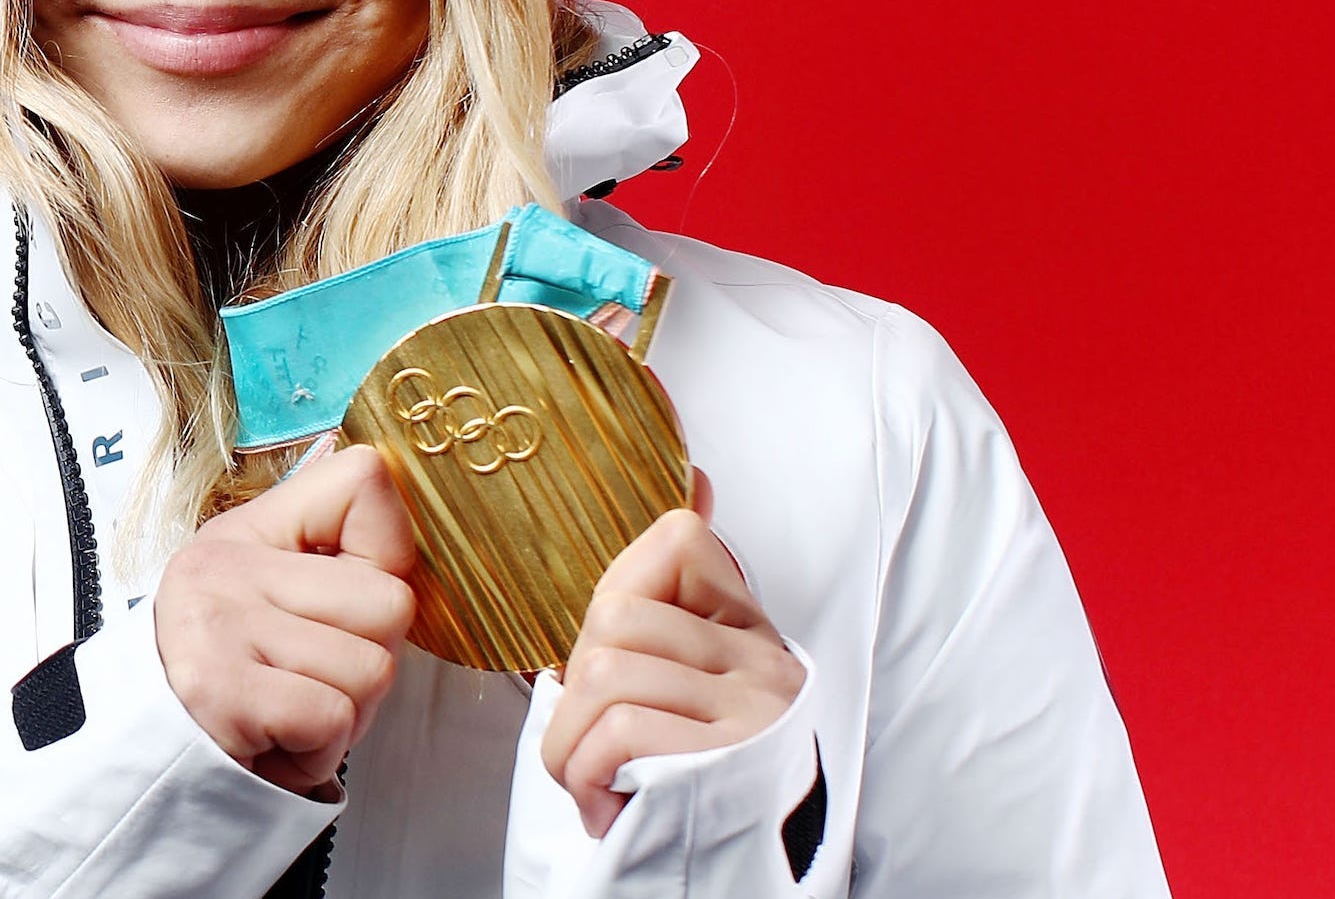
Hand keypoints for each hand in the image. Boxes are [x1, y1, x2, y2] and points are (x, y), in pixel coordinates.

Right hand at [154, 442, 418, 793]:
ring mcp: (221, 627)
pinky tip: (276, 741)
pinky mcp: (222, 694)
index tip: (349, 596)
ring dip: (345, 714)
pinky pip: (333, 718)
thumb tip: (367, 461)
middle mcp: (227, 568)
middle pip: (392, 602)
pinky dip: (318, 751)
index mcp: (250, 530)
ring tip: (290, 712)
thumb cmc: (231, 674)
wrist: (144, 760)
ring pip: (372, 669)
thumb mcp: (266, 585)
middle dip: (369, 657)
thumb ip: (327, 537)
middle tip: (313, 678)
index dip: (387, 551)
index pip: (363, 481)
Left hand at [540, 473, 805, 836]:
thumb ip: (681, 603)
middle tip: (590, 744)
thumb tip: (699, 476)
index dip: (617, 592)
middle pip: (614, 618)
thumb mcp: (708, 683)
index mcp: (752, 633)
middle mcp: (764, 665)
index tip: (609, 657)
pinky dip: (588, 774)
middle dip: (574, 688)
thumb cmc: (710, 783)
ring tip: (595, 781)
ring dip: (570, 743)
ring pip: (603, 672)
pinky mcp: (726, 769)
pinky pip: (617, 731)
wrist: (756, 883)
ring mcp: (751, 715)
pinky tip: (610, 805)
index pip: (676, 541)